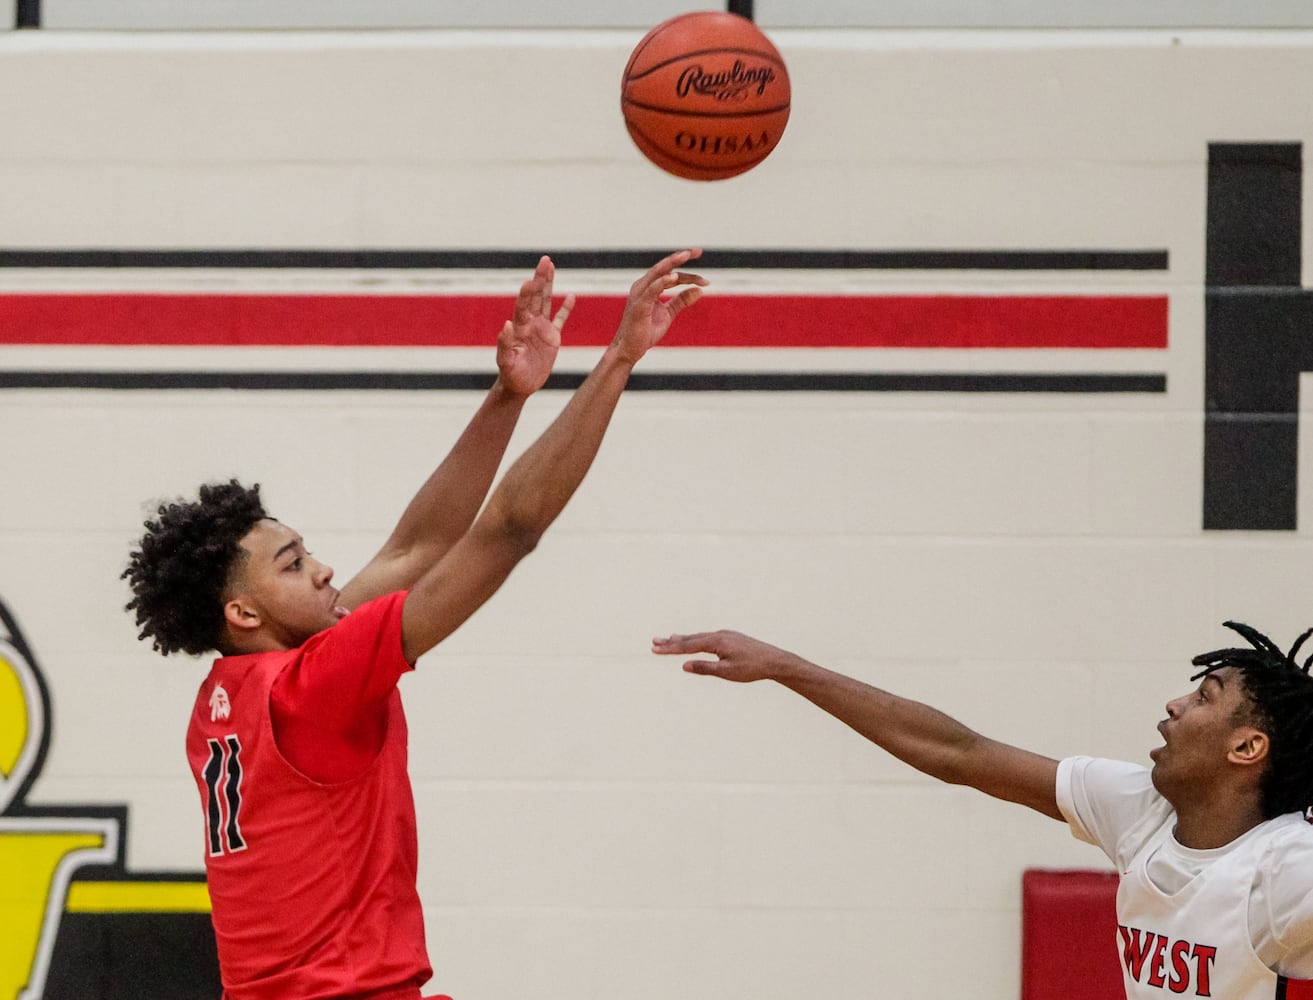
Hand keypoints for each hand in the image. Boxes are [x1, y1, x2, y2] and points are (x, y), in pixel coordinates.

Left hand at [497, 255, 573, 395]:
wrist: (519, 386)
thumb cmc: (510, 375)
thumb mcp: (505, 362)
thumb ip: (505, 344)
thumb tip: (506, 325)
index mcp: (519, 328)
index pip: (523, 306)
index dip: (527, 293)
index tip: (531, 279)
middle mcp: (530, 324)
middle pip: (535, 297)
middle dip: (540, 278)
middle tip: (545, 260)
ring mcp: (541, 329)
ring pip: (545, 301)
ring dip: (548, 284)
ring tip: (550, 266)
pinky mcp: (551, 338)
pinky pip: (560, 319)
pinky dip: (565, 308)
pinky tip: (571, 295)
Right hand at [611, 249, 707, 365]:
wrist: (629, 349)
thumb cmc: (645, 331)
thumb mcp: (668, 313)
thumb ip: (681, 300)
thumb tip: (700, 290)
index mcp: (649, 287)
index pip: (672, 275)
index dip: (689, 275)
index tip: (705, 280)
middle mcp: (643, 286)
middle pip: (665, 268)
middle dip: (680, 257)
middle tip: (697, 251)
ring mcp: (639, 294)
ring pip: (658, 273)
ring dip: (672, 263)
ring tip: (686, 255)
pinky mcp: (639, 305)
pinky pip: (651, 289)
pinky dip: (662, 282)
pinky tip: (674, 277)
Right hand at [651, 629, 792, 682]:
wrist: (775, 661)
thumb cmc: (752, 668)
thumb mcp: (726, 672)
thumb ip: (704, 668)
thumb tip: (684, 665)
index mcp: (716, 642)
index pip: (687, 645)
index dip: (670, 648)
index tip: (654, 649)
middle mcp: (719, 635)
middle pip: (691, 638)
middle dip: (672, 641)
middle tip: (654, 642)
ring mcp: (726, 635)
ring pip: (700, 637)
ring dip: (684, 639)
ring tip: (669, 639)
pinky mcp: (731, 638)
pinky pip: (708, 638)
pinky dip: (697, 639)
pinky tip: (695, 641)